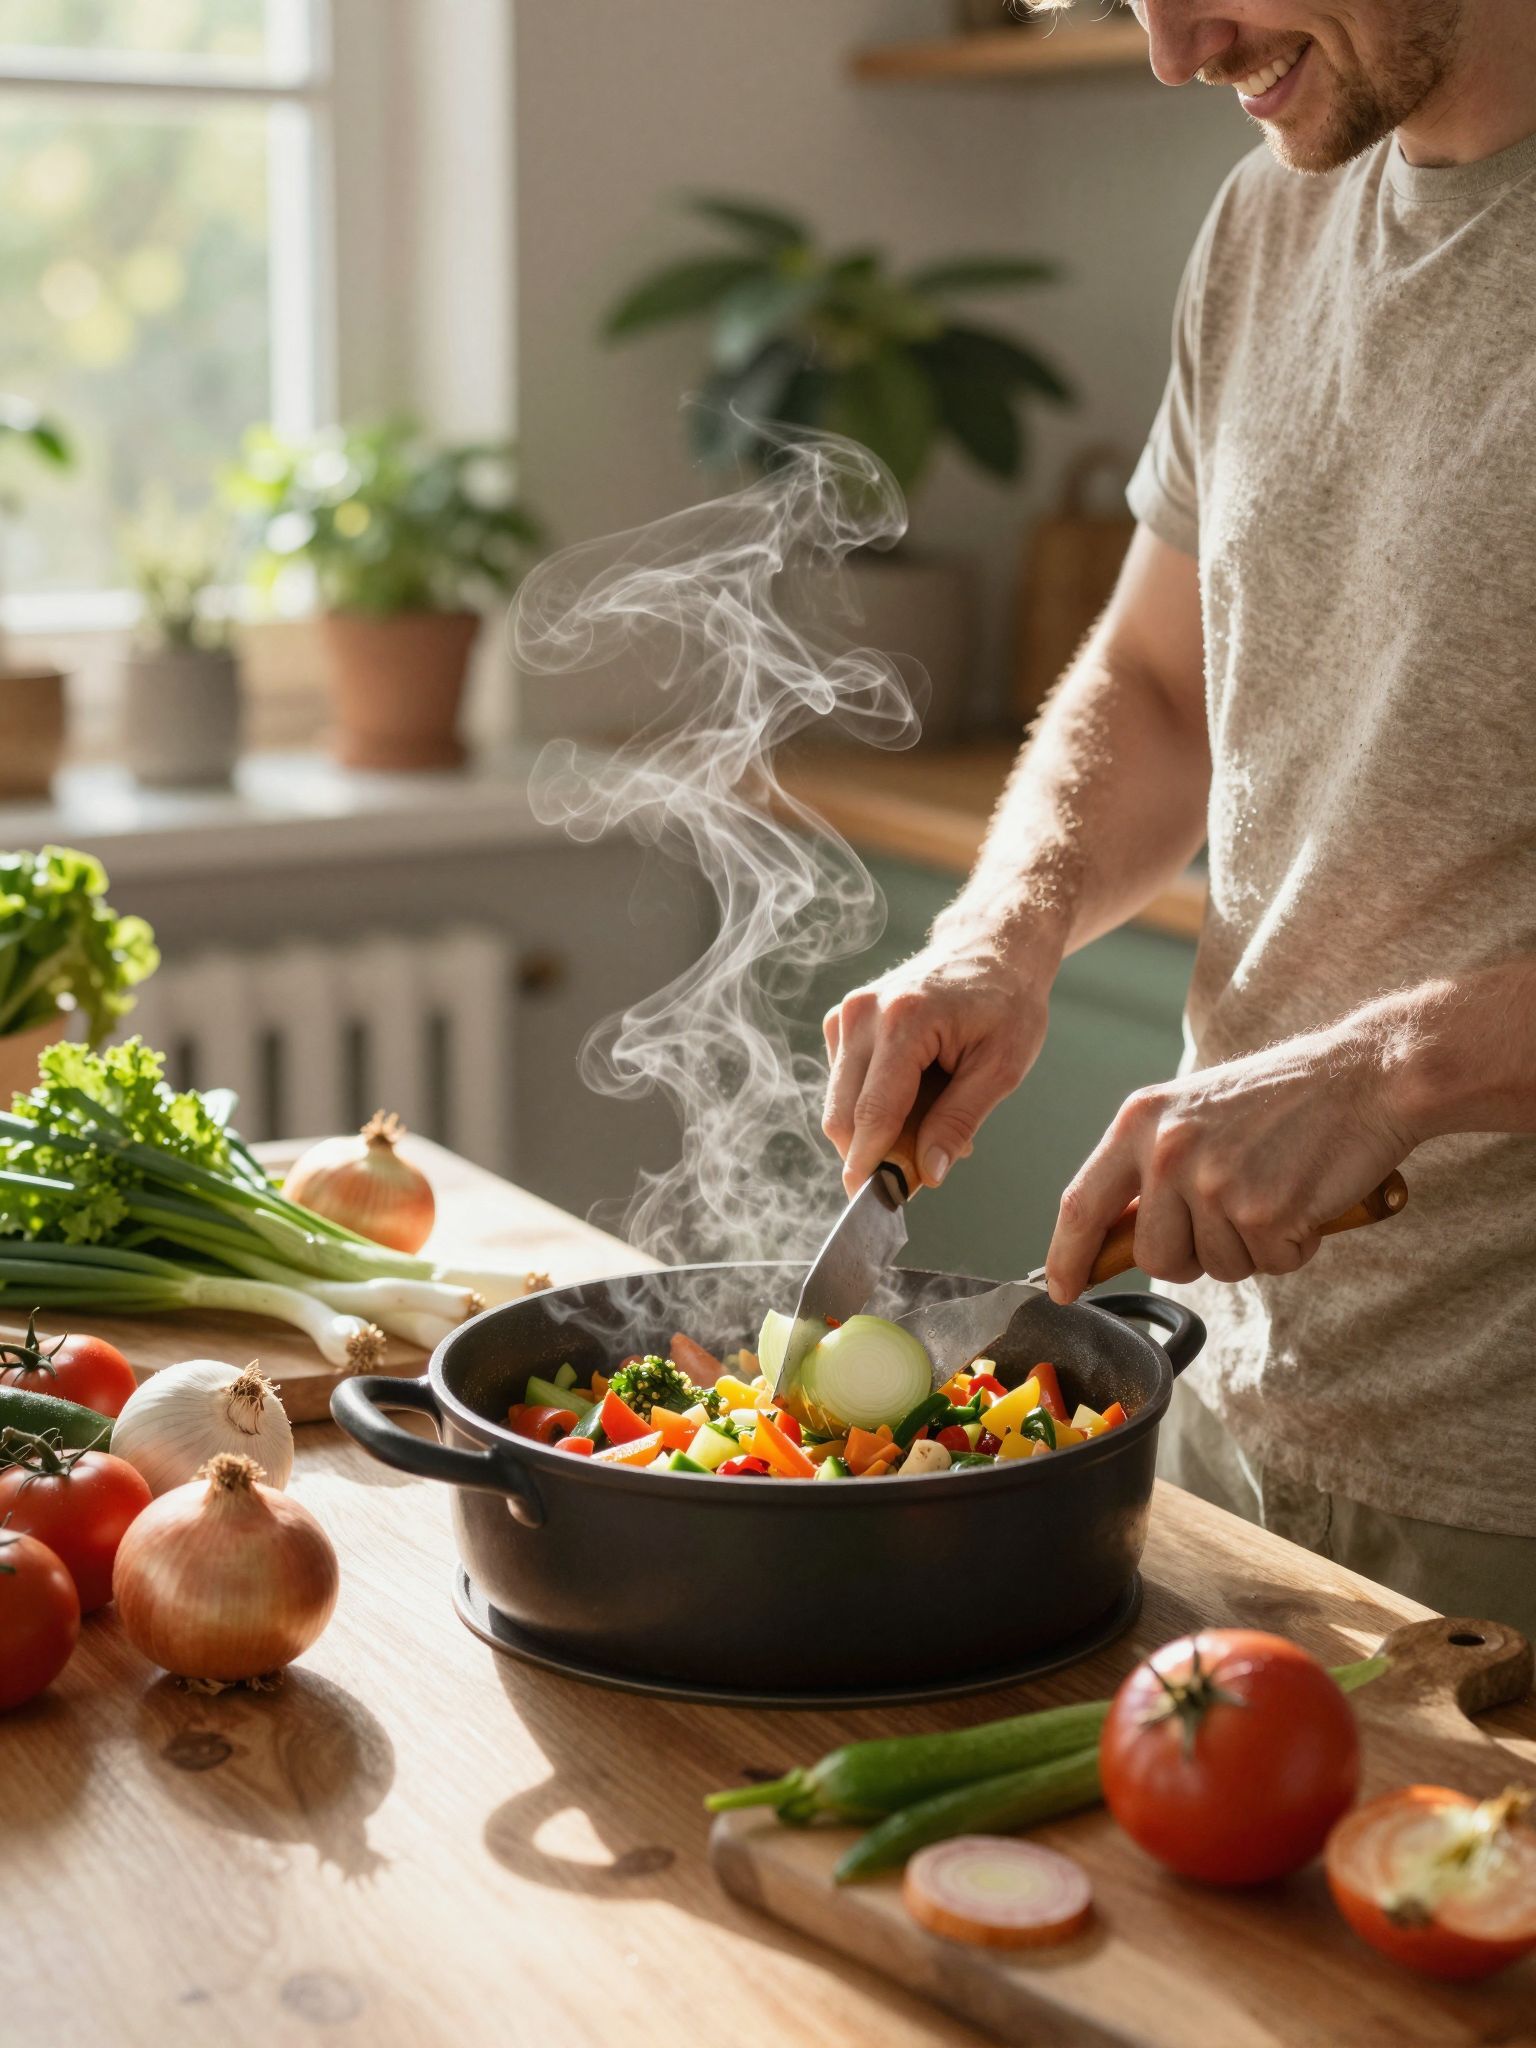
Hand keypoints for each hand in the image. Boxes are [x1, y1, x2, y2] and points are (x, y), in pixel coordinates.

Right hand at [823, 932, 1053, 1197]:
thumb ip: (959, 1121)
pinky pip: (844, 1087)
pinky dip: (873, 1108)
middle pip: (843, 1115)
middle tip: (919, 1172)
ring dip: (876, 1131)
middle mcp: (863, 1014)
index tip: (872, 1205)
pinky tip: (914, 1098)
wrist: (991, 948)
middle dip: (873, 1155)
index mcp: (905, 1021)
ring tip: (931, 1122)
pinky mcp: (841, 1022)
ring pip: (839, 1105)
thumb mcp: (1002, 1067)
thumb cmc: (1006, 1003)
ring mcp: (846, 1015)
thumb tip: (926, 1175)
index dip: (870, 1165)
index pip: (872, 1113)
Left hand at [1045, 1014, 1413, 1300]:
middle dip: (1194, 1255)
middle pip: (1155, 1257)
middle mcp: (1167, 1152)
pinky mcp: (1264, 1213)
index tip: (1060, 1289)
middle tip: (1236, 1211)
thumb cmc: (1281, 1099)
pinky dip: (1294, 1246)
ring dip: (1250, 1248)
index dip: (1067, 1256)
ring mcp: (1214, 1184)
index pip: (1080, 1204)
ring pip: (1215, 1268)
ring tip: (1275, 1189)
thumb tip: (1113, 1238)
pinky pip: (1270, 1265)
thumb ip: (1149, 1167)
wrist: (1364, 1075)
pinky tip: (1305, 1198)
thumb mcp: (1191, 1113)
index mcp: (1139, 1122)